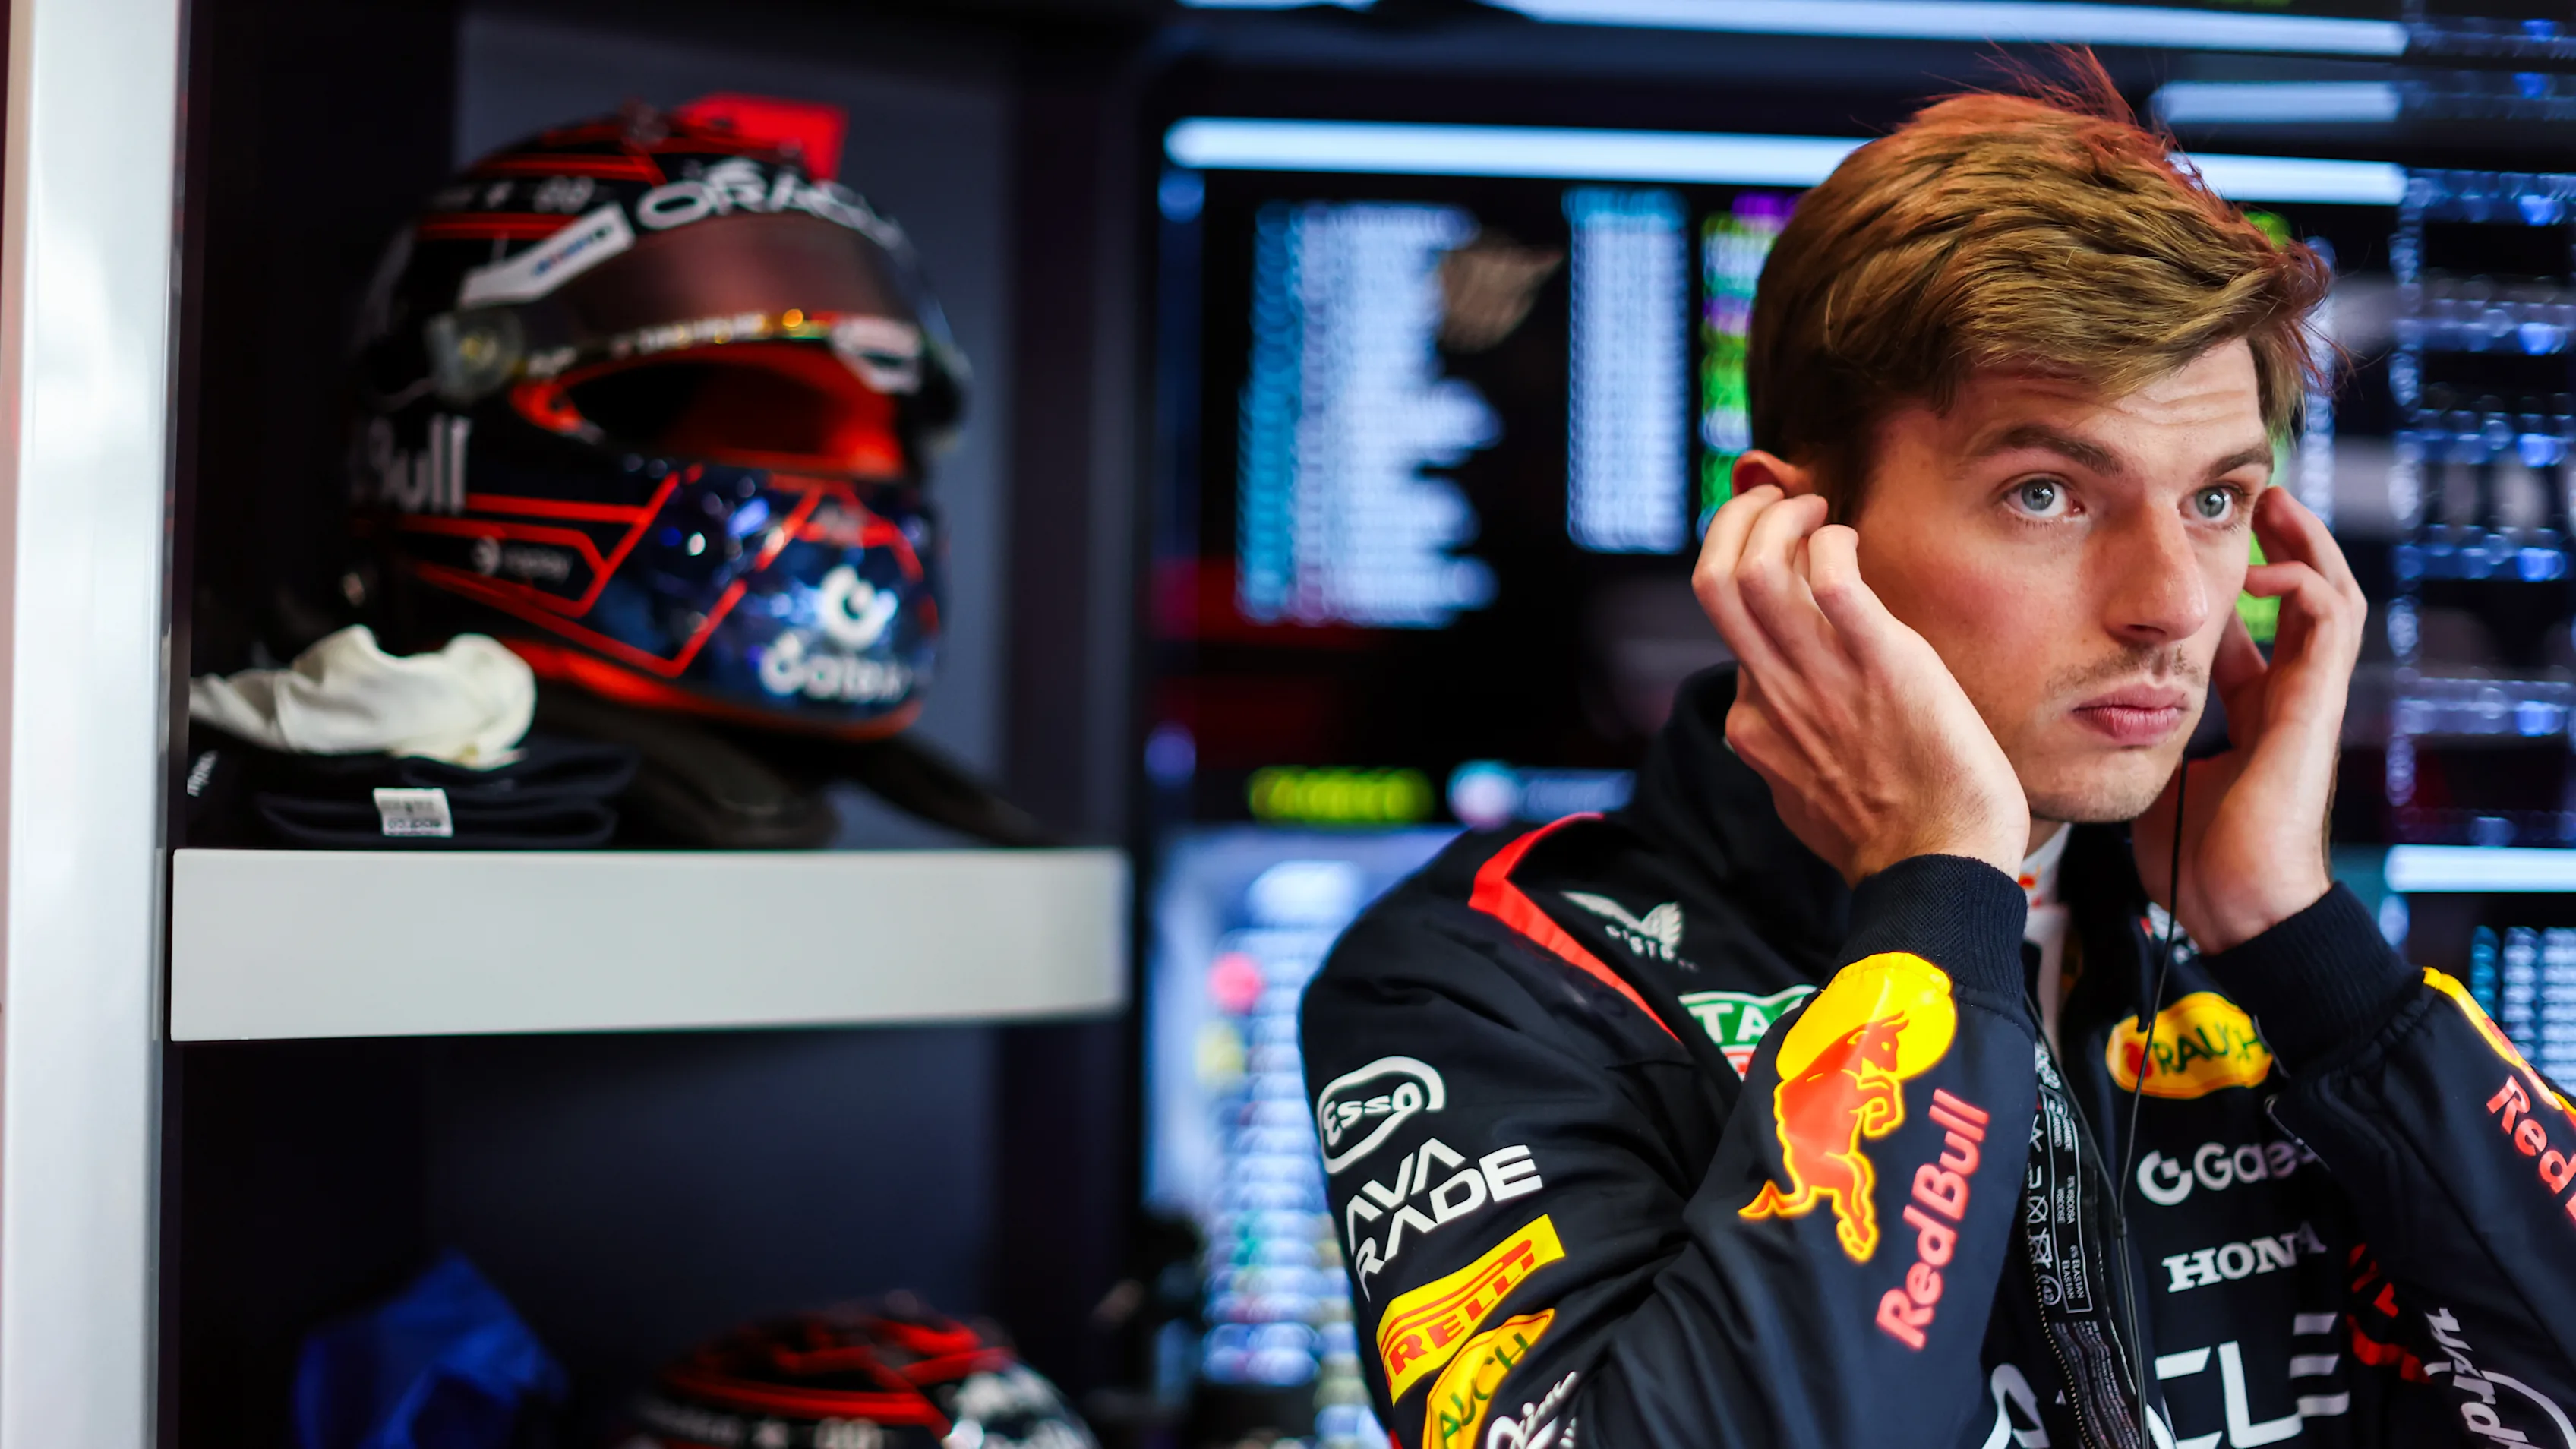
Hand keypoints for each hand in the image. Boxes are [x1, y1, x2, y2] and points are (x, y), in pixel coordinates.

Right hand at [1692, 486, 2028, 884]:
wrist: (1937, 871)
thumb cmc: (1893, 842)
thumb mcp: (1806, 796)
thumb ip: (1788, 753)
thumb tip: (1782, 733)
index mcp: (1753, 725)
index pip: (1728, 630)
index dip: (1749, 572)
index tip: (1786, 554)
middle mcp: (1771, 693)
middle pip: (1713, 581)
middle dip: (1737, 521)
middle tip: (1777, 500)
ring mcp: (1818, 675)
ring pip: (1755, 567)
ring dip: (1780, 517)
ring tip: (1815, 507)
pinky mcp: (1878, 658)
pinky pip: (1832, 574)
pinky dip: (1833, 540)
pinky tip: (1852, 542)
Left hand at [2132, 487, 2362, 950]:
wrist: (2236, 908)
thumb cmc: (2188, 859)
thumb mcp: (2145, 771)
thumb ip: (2127, 733)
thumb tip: (2074, 699)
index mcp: (2246, 712)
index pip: (2241, 628)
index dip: (2216, 585)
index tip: (2179, 545)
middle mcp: (2283, 697)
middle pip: (2296, 598)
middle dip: (2274, 544)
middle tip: (2242, 499)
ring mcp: (2307, 700)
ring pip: (2329, 596)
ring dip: (2303, 544)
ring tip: (2271, 502)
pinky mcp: (2317, 707)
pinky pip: (2332, 624)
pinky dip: (2304, 583)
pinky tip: (2262, 568)